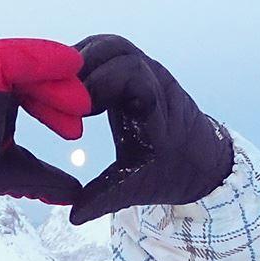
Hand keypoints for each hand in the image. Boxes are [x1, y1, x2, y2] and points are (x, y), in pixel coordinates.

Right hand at [0, 38, 88, 215]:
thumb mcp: (14, 172)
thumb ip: (44, 179)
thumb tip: (73, 194)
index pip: (31, 93)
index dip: (56, 105)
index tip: (75, 126)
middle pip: (33, 77)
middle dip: (61, 93)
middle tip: (85, 111)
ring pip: (27, 64)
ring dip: (56, 80)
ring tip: (80, 101)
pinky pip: (16, 56)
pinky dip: (44, 57)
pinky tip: (70, 64)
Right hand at [67, 35, 233, 225]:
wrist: (200, 160)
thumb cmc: (170, 172)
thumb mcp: (136, 187)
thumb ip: (104, 198)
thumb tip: (73, 215)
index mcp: (156, 103)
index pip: (128, 73)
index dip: (98, 85)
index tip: (77, 112)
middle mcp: (152, 79)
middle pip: (115, 48)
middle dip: (82, 67)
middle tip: (58, 96)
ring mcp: (144, 70)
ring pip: (108, 45)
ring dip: (80, 61)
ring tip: (58, 90)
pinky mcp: (133, 70)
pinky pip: (106, 52)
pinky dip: (84, 62)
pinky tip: (67, 87)